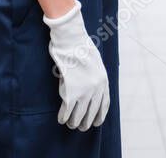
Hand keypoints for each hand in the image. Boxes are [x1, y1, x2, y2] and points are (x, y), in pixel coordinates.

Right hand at [43, 0, 109, 130]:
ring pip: (79, 116)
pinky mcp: (71, 92)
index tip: (95, 122)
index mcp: (104, 80)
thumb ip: (94, 76)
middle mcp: (96, 89)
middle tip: (79, 126)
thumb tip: (91, 89)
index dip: (99, 116)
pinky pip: (67, 111)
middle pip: (91, 113)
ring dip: (73, 122)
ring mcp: (84, 92)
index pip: (104, 105)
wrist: (71, 39)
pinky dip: (63, 117)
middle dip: (85, 122)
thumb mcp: (95, 61)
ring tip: (69, 124)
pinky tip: (61, 118)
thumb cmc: (80, 46)